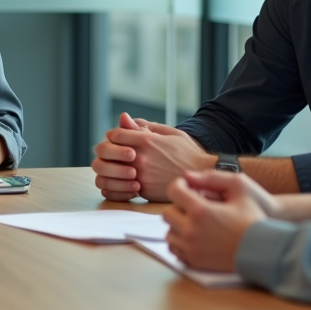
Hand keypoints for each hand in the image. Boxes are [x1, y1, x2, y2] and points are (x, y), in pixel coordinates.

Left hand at [91, 113, 210, 201]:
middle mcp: (141, 158)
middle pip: (106, 152)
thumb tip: (123, 118)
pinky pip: (120, 189)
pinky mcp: (145, 191)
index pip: (115, 135)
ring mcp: (142, 176)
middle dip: (106, 152)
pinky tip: (123, 182)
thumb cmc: (187, 152)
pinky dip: (117, 186)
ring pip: (109, 172)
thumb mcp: (170, 133)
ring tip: (116, 169)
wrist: (203, 175)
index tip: (117, 139)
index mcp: (147, 141)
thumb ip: (144, 126)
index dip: (113, 136)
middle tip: (111, 154)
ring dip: (109, 169)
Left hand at [163, 171, 267, 271]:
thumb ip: (211, 178)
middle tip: (193, 206)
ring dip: (177, 224)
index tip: (188, 187)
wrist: (263, 250)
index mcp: (200, 211)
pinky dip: (180, 241)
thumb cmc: (253, 218)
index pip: (174, 192)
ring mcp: (191, 248)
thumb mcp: (239, 188)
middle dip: (178, 206)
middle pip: (167, 213)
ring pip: (169, 233)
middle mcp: (191, 231)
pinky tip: (195, 236)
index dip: (179, 185)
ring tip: (194, 222)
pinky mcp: (194, 261)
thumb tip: (187, 176)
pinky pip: (175, 249)